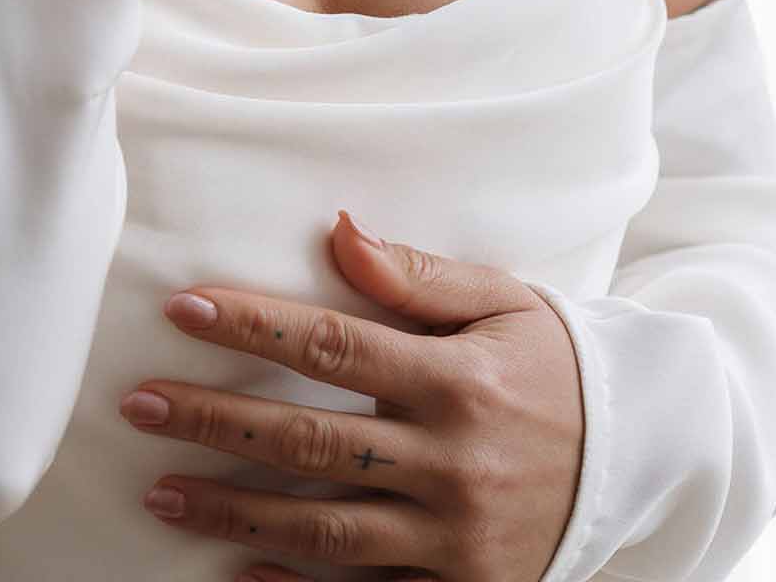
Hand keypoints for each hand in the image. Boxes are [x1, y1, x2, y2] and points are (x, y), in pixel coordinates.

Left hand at [119, 210, 584, 579]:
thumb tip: (339, 229)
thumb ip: (417, 275)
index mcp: (456, 380)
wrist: (637, 458)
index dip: (253, 327)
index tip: (182, 309)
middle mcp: (450, 462)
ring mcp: (452, 538)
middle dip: (215, 422)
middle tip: (138, 407)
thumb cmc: (553, 363)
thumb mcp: (501, 301)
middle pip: (311, 442)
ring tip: (161, 492)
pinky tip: (237, 575)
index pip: (333, 347)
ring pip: (324, 529)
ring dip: (234, 513)